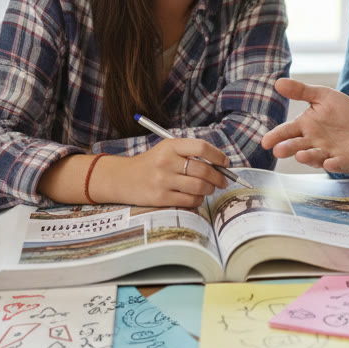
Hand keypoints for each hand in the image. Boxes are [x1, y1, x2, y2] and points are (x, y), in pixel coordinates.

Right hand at [101, 138, 230, 207]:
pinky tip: (196, 197)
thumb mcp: (167, 150)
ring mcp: (163, 180)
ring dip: (209, 190)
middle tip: (222, 181)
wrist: (123, 178)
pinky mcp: (160, 198)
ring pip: (199, 187)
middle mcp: (166, 161)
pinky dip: (198, 200)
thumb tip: (220, 165)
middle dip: (219, 178)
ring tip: (208, 189)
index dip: (218, 156)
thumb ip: (190, 154)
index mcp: (170, 146)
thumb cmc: (151, 163)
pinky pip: (189, 201)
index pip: (201, 147)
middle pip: (203, 170)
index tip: (225, 163)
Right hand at [261, 78, 348, 173]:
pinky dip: (333, 165)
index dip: (276, 136)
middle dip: (288, 149)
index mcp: (305, 126)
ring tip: (300, 156)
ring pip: (315, 157)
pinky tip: (329, 163)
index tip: (265, 142)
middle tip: (278, 151)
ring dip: (308, 157)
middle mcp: (313, 142)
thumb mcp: (323, 96)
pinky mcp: (343, 161)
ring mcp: (327, 153)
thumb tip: (278, 82)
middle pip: (297, 146)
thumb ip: (302, 91)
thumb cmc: (341, 114)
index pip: (287, 131)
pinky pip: (338, 164)